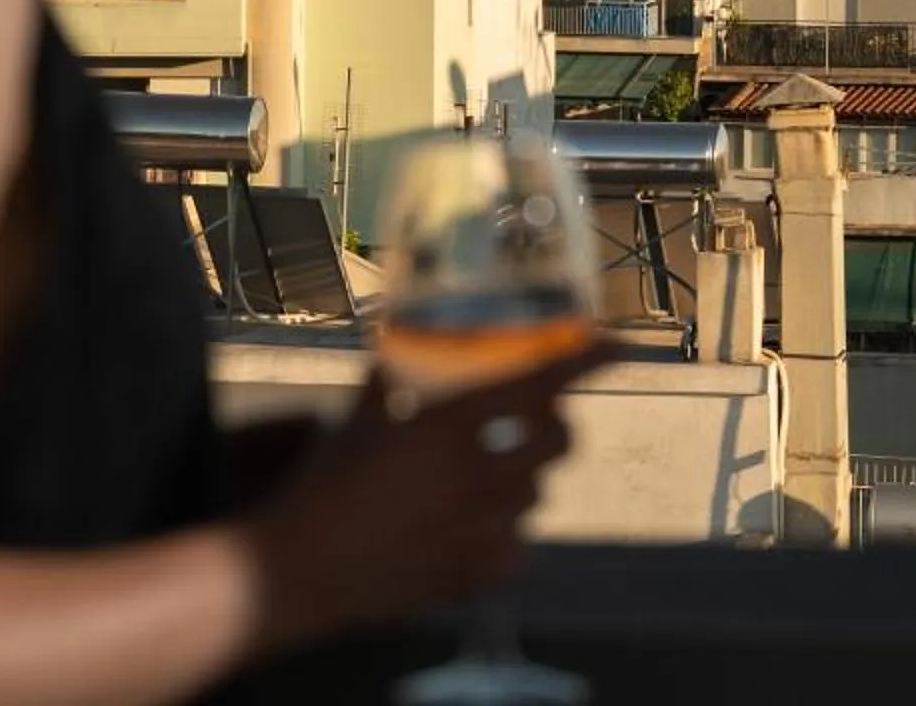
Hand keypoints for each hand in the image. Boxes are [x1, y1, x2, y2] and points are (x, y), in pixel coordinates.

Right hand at [240, 339, 612, 652]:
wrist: (300, 570)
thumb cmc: (324, 486)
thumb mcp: (358, 419)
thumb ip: (389, 377)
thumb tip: (396, 339)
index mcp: (453, 427)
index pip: (540, 383)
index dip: (586, 361)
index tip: (615, 344)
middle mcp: (480, 475)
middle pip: (559, 443)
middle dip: (556, 429)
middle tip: (535, 425)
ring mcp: (483, 529)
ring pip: (536, 496)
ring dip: (520, 483)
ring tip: (485, 484)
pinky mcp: (475, 575)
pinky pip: (518, 551)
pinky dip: (505, 540)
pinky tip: (475, 534)